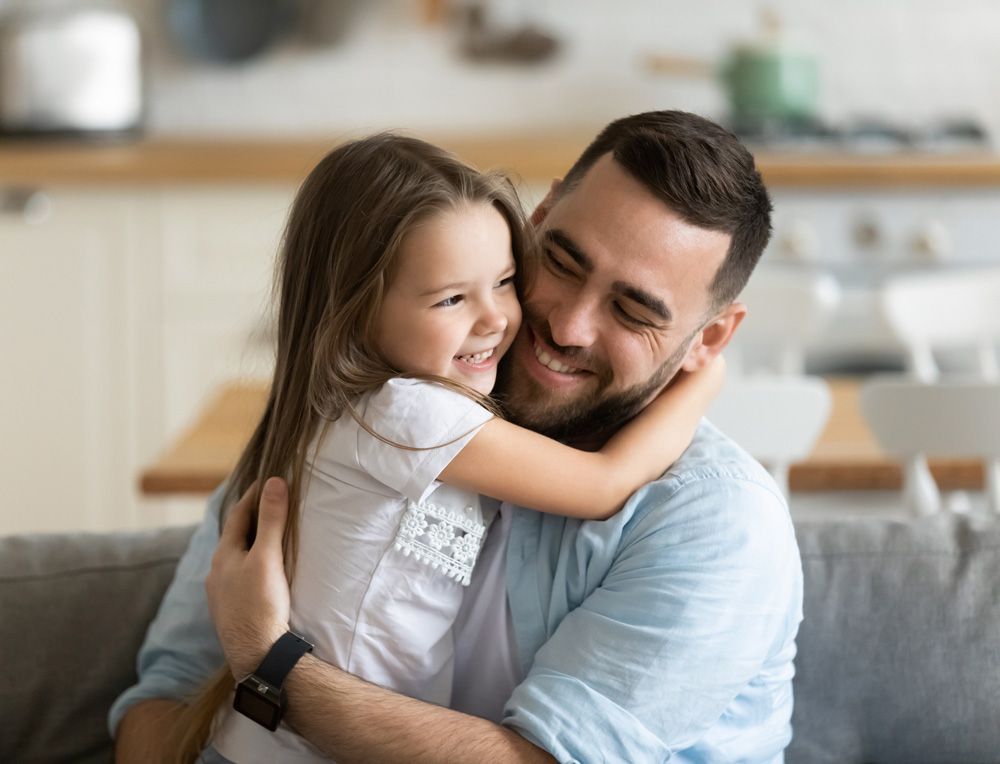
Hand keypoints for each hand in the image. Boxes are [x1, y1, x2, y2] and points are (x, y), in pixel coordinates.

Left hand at [206, 477, 291, 678]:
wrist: (256, 655)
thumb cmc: (261, 604)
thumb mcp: (268, 557)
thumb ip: (272, 519)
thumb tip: (274, 482)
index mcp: (223, 555)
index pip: (238, 515)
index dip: (254, 496)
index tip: (268, 481)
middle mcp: (216, 573)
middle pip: (234, 537)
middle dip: (251, 521)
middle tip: (270, 506)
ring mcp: (220, 594)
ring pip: (234, 561)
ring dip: (249, 546)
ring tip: (268, 540)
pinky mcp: (230, 612)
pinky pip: (238, 580)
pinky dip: (250, 568)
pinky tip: (261, 577)